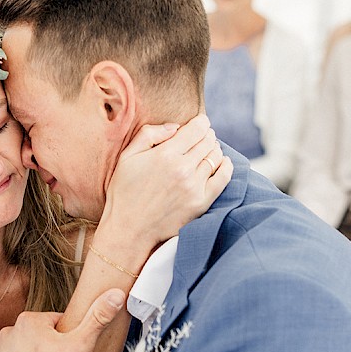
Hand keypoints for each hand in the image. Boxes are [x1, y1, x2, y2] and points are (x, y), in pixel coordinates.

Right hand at [101, 113, 231, 249]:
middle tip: (200, 138)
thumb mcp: (127, 156)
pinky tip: (222, 162)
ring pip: (215, 156)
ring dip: (213, 149)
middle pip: (208, 141)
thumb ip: (149, 134)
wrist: (129, 229)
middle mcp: (183, 169)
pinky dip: (226, 166)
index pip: (197, 128)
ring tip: (206, 151)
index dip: (200, 122)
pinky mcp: (201, 203)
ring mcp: (194, 187)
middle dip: (206, 135)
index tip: (199, 123)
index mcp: (165, 154)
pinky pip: (223, 177)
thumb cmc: (124, 191)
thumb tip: (175, 127)